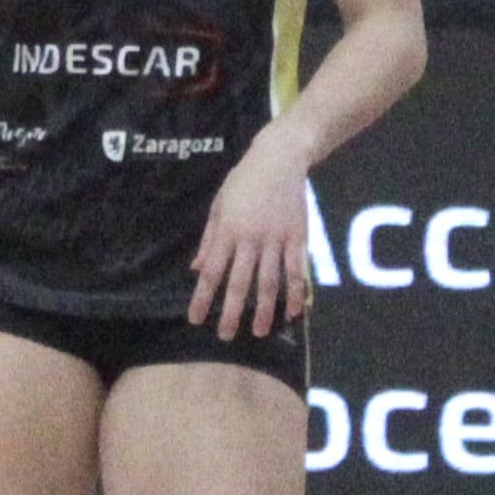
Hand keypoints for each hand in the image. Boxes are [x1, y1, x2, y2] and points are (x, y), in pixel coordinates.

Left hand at [186, 154, 316, 347]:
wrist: (279, 158)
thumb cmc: (243, 181)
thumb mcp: (218, 205)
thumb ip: (209, 239)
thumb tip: (196, 268)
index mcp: (227, 231)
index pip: (211, 271)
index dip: (202, 297)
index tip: (195, 319)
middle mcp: (250, 238)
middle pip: (239, 282)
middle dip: (231, 312)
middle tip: (225, 336)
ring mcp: (276, 239)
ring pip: (269, 281)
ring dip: (264, 309)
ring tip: (259, 332)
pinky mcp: (298, 237)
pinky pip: (297, 270)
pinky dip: (295, 293)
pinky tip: (291, 312)